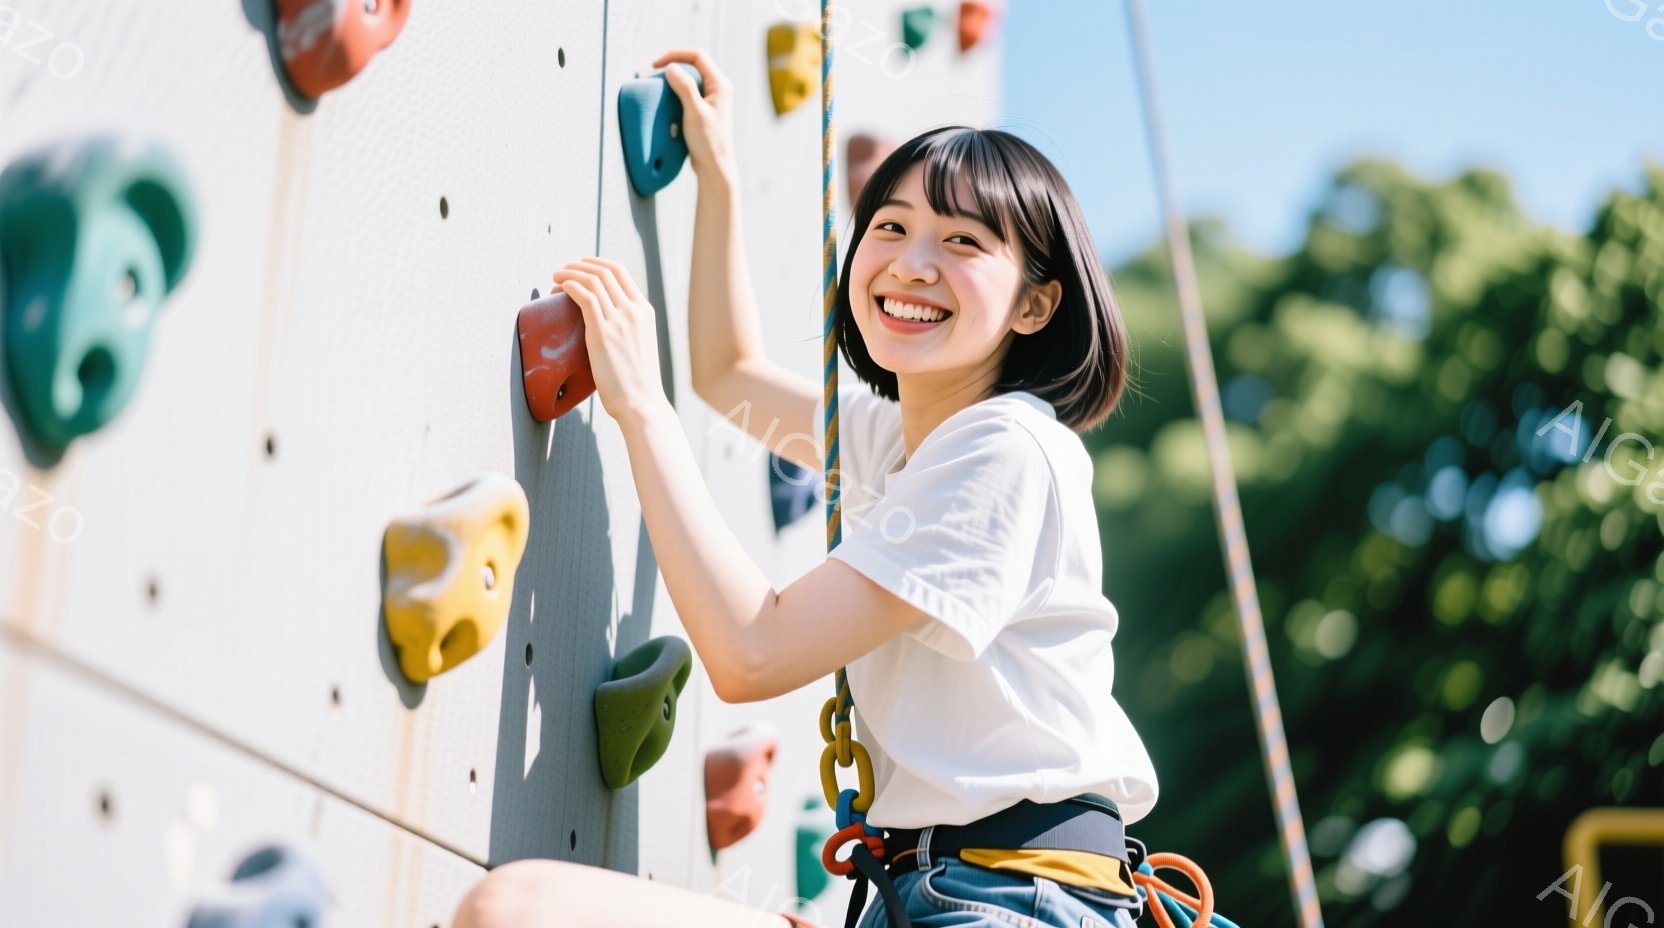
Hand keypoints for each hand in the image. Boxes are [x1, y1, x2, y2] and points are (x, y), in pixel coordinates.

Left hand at [552, 258, 666, 426]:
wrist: (641, 402)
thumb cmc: (636, 383)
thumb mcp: (639, 346)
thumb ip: (628, 331)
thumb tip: (607, 330)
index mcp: (644, 312)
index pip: (620, 272)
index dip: (596, 263)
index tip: (580, 265)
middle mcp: (634, 311)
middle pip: (604, 272)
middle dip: (579, 265)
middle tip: (562, 271)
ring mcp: (620, 321)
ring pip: (593, 281)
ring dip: (570, 273)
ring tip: (555, 277)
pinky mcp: (603, 333)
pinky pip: (585, 297)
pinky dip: (570, 286)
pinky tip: (560, 287)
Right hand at [652, 47, 734, 179]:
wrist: (715, 166)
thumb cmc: (709, 142)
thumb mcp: (694, 113)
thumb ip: (684, 88)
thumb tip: (671, 67)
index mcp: (720, 84)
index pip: (697, 55)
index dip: (675, 54)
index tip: (656, 65)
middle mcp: (719, 87)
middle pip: (694, 63)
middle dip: (673, 64)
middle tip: (655, 74)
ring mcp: (713, 97)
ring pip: (691, 77)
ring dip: (674, 78)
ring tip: (659, 86)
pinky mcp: (705, 107)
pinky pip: (690, 90)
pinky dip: (676, 90)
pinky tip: (666, 100)